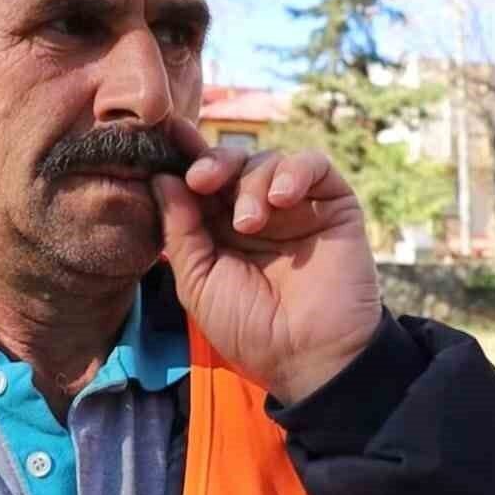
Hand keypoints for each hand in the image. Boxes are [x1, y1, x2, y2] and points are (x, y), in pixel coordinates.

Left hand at [153, 120, 381, 403]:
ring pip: (267, 160)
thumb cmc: (250, 328)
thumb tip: (162, 178)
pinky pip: (313, 164)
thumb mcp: (199, 281)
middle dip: (212, 163)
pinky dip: (293, 172)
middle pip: (231, 161)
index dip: (183, 158)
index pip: (200, 182)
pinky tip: (282, 199)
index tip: (164, 138)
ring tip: (249, 223)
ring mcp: (295, 206)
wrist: (309, 356)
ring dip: (251, 183)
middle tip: (202, 180)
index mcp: (219, 228)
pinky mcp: (332, 203)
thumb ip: (180, 230)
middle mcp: (256, 211)